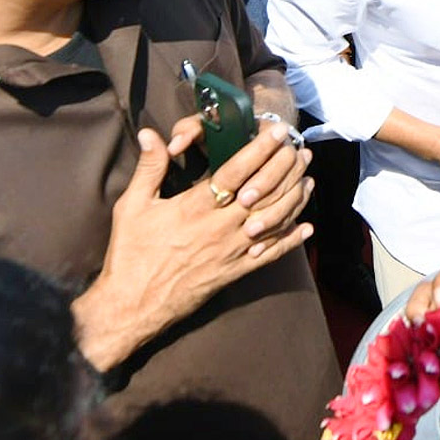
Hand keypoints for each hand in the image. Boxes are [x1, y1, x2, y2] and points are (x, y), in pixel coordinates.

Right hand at [72, 122, 314, 370]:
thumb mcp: (132, 207)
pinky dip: (291, 241)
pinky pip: (270, 255)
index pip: (236, 171)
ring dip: (295, 199)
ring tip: (308, 179)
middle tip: (301, 151)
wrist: (132, 307)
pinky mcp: (235, 272)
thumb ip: (149, 168)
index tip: (278, 133)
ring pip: (274, 221)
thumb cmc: (130, 254)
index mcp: (195, 207)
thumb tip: (149, 133)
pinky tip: (306, 227)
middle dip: (286, 168)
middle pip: (263, 192)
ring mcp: (231, 252)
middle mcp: (219, 228)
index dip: (260, 149)